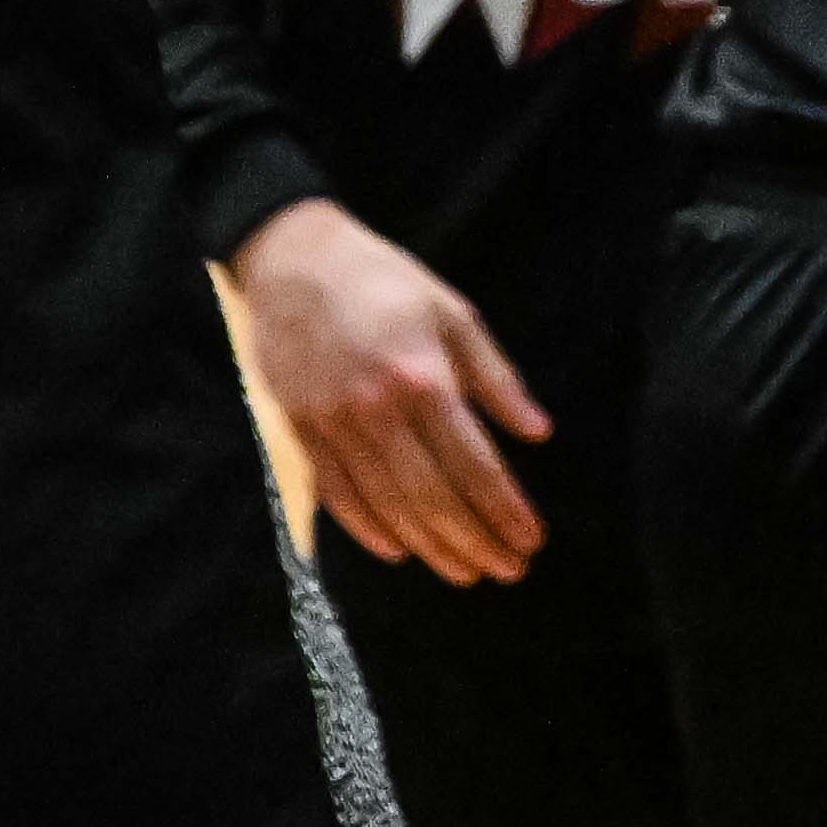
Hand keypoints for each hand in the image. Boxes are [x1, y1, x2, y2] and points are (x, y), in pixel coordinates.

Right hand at [236, 201, 552, 580]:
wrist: (289, 254)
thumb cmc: (381, 279)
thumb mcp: (452, 313)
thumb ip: (495, 377)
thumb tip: (537, 433)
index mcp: (422, 378)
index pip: (474, 466)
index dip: (506, 511)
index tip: (532, 540)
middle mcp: (375, 408)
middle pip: (432, 497)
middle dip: (475, 542)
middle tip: (508, 570)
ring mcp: (331, 421)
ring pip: (386, 503)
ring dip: (430, 546)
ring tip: (463, 572)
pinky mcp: (299, 424)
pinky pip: (335, 491)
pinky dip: (366, 528)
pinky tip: (397, 549)